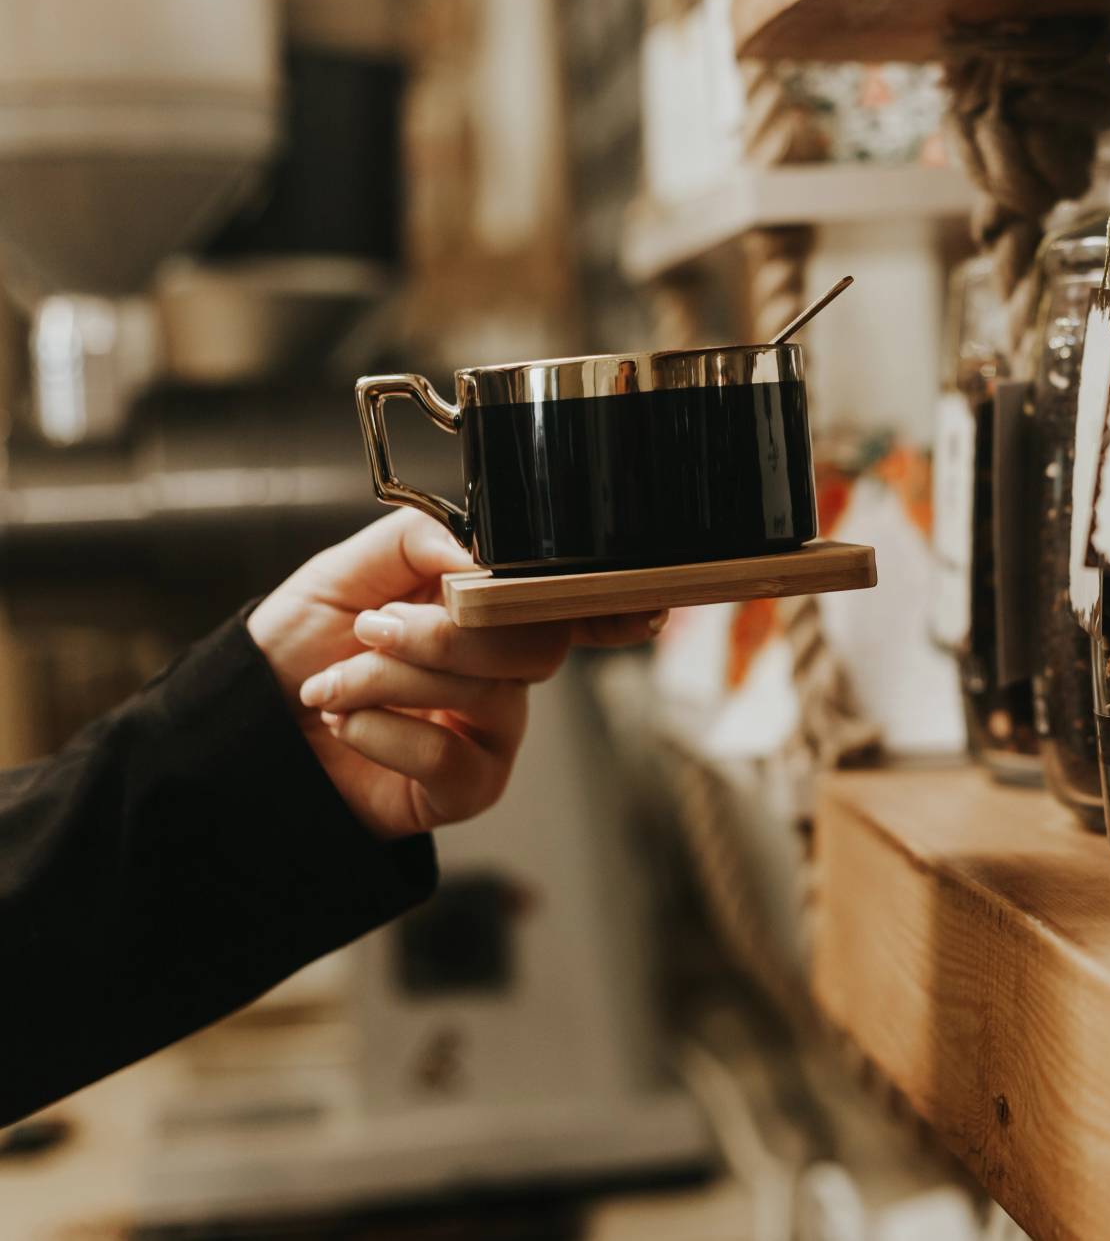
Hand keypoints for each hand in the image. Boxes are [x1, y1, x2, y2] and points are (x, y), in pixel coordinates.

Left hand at [247, 510, 662, 839]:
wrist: (248, 726)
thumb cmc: (300, 646)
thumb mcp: (344, 569)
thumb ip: (415, 539)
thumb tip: (475, 555)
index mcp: (487, 611)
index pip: (568, 604)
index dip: (613, 605)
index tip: (642, 605)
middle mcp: (506, 669)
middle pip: (532, 643)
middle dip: (440, 635)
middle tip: (371, 630)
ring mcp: (494, 730)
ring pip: (488, 694)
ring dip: (390, 681)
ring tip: (330, 685)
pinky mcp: (469, 789)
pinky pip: (453, 757)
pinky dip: (384, 733)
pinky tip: (347, 726)